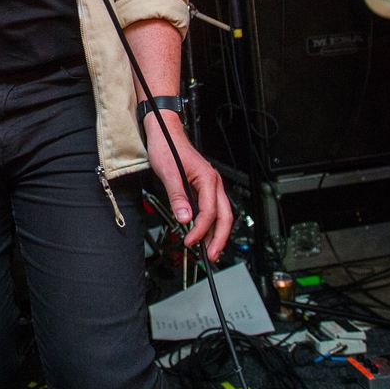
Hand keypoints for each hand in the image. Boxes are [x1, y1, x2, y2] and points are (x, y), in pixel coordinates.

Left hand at [144, 112, 232, 261]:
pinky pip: (211, 208)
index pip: (209, 211)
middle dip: (219, 238)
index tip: (190, 241)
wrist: (164, 133)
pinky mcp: (202, 187)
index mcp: (207, 178)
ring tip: (210, 250)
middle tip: (211, 256)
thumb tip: (184, 218)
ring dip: (217, 233)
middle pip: (224, 216)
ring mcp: (209, 185)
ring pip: (220, 214)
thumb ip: (177, 196)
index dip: (201, 229)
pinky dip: (210, 224)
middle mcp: (213, 182)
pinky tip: (204, 233)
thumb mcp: (168, 173)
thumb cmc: (167, 147)